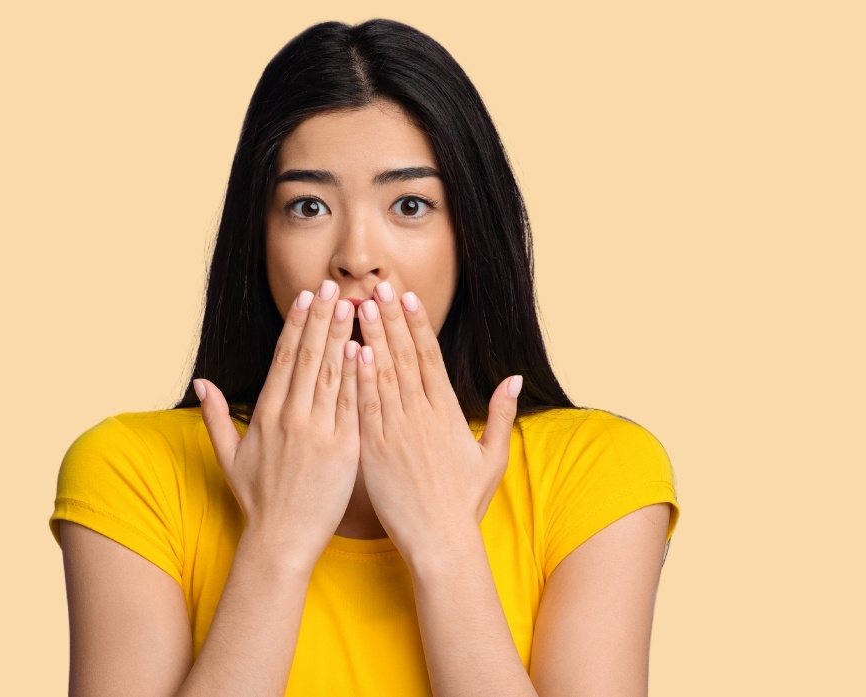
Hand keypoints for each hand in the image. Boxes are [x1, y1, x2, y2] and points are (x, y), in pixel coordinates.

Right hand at [195, 280, 360, 567]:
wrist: (282, 540)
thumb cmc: (258, 500)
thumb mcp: (229, 457)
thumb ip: (216, 417)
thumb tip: (201, 383)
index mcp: (266, 414)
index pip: (283, 359)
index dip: (296, 325)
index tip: (306, 297)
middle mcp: (291, 417)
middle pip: (308, 357)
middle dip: (321, 319)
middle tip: (333, 287)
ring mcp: (319, 432)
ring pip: (331, 374)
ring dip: (342, 336)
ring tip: (353, 305)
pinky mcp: (344, 449)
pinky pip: (352, 404)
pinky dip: (357, 375)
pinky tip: (364, 348)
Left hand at [354, 282, 521, 561]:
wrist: (439, 541)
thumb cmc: (463, 503)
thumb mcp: (491, 458)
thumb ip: (500, 415)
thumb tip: (515, 378)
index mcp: (447, 413)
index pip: (430, 358)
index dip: (417, 324)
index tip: (407, 297)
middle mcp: (422, 416)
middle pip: (404, 357)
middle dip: (390, 319)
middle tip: (377, 286)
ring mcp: (397, 432)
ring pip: (382, 375)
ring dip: (371, 338)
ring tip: (359, 306)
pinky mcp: (374, 450)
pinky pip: (364, 407)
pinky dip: (358, 378)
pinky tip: (350, 352)